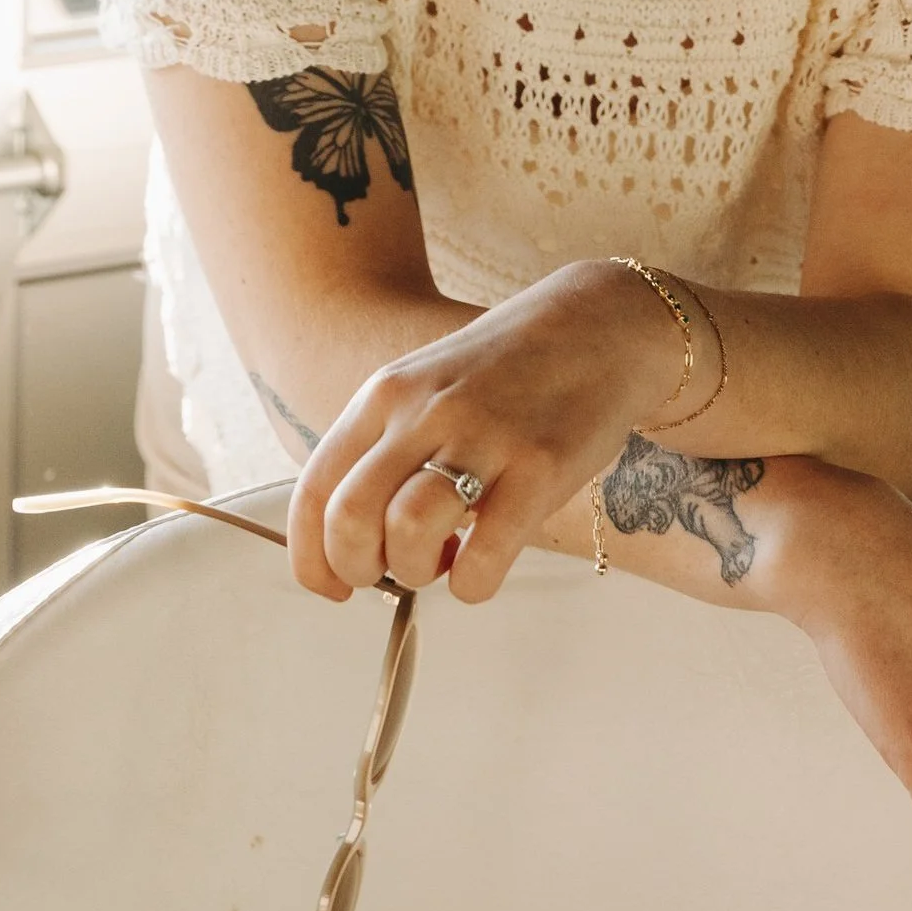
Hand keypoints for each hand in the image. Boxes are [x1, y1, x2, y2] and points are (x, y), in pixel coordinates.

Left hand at [286, 259, 687, 604]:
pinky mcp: (540, 465)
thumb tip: (359, 538)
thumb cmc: (510, 369)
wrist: (599, 324)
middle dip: (358, 569)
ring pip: (408, 532)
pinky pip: (483, 558)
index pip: (315, 489)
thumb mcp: (428, 386)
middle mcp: (425, 410)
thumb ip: (389, 446)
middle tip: (390, 573)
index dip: (311, 557)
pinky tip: (482, 567)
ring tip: (442, 561)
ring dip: (415, 572)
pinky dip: (471, 584)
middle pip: (350, 517)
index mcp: (386, 393)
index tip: (334, 585)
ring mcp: (484, 435)